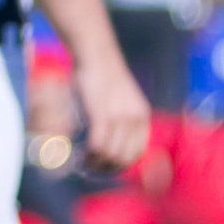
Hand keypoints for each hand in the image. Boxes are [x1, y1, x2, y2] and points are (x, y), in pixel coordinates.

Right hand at [72, 40, 152, 174]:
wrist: (96, 55)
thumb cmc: (104, 76)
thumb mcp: (122, 100)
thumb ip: (123, 120)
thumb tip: (113, 143)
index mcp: (142, 116)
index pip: (137, 153)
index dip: (121, 165)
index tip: (106, 167)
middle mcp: (135, 119)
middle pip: (124, 158)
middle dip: (107, 168)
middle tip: (91, 168)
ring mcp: (119, 117)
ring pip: (110, 154)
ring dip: (96, 163)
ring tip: (84, 162)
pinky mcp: (102, 114)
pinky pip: (98, 144)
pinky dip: (89, 154)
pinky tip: (81, 154)